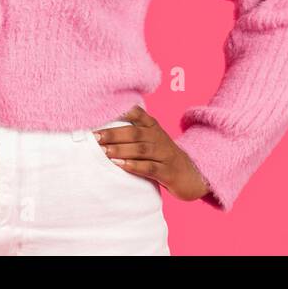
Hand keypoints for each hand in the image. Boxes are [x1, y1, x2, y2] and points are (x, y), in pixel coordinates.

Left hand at [93, 104, 212, 202]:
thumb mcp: (152, 140)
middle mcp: (159, 138)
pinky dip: (135, 166)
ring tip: (104, 152)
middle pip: (135, 133)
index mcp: (154, 128)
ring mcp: (165, 155)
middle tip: (95, 137)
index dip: (120, 113)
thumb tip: (104, 129)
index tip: (100, 115)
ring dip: (121, 150)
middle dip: (114, 134)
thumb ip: (134, 131)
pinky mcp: (168, 172)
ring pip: (141, 149)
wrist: (192, 176)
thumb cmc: (164, 157)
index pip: (137, 115)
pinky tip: (122, 165)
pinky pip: (150, 167)